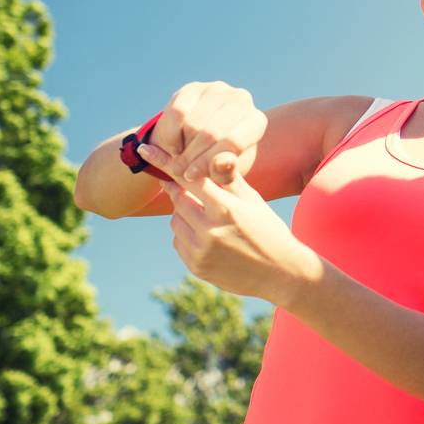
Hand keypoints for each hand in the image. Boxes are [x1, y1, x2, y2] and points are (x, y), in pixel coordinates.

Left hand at [141, 142, 318, 303]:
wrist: (280, 272)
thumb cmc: (268, 229)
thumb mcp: (253, 200)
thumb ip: (228, 178)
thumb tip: (214, 154)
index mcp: (226, 208)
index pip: (188, 178)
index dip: (165, 163)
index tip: (143, 150)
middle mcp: (210, 230)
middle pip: (178, 200)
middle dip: (183, 192)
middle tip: (195, 191)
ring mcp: (201, 251)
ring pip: (175, 221)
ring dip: (185, 214)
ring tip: (210, 220)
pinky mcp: (196, 267)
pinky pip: (178, 242)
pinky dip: (186, 235)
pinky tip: (209, 238)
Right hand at [149, 81, 266, 186]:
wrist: (199, 138)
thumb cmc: (217, 158)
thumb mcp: (225, 171)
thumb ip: (225, 172)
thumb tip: (220, 163)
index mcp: (256, 122)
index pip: (233, 143)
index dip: (209, 162)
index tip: (192, 176)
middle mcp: (242, 100)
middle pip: (212, 134)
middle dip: (192, 158)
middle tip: (181, 172)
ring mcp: (218, 90)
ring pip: (193, 124)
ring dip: (181, 147)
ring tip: (180, 160)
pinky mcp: (193, 87)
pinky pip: (177, 113)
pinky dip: (170, 134)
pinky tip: (174, 145)